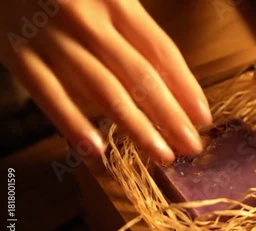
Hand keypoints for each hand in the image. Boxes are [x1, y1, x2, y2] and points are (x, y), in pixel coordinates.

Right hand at [0, 0, 211, 162]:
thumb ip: (133, 27)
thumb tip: (168, 78)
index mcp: (116, 1)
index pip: (161, 52)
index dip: (186, 88)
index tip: (203, 118)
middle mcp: (88, 20)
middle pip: (140, 77)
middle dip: (171, 117)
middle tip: (191, 147)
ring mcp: (52, 38)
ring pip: (104, 91)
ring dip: (137, 128)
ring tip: (162, 155)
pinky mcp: (18, 54)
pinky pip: (48, 95)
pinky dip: (72, 124)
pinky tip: (96, 151)